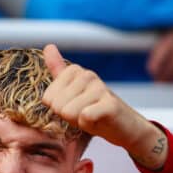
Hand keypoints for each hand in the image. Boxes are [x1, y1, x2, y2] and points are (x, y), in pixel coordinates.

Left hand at [42, 44, 167, 168]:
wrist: (124, 127)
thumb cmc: (94, 110)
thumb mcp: (72, 91)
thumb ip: (58, 70)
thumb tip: (48, 46)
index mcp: (75, 71)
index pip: (48, 98)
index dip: (59, 109)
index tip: (74, 107)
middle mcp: (88, 75)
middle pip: (57, 106)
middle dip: (68, 116)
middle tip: (84, 114)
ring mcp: (100, 88)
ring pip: (69, 112)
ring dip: (79, 121)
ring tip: (92, 117)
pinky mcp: (110, 104)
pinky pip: (85, 116)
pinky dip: (89, 124)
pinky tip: (99, 121)